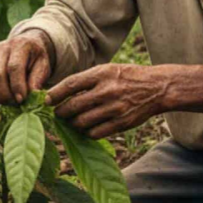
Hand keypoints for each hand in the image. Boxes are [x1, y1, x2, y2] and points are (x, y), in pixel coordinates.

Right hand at [0, 32, 52, 104]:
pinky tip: (4, 97)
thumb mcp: (43, 66)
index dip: (17, 85)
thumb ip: (37, 79)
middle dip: (5, 94)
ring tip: (12, 100)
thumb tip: (30, 95)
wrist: (26, 46)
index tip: (22, 99)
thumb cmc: (36, 58)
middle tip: (16, 103)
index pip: (14, 67)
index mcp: (19, 44)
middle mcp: (1, 48)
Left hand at [48, 64, 167, 138]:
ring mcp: (114, 108)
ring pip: (82, 122)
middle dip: (60, 112)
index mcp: (102, 74)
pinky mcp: (121, 123)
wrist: (157, 87)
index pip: (70, 85)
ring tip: (71, 121)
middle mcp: (107, 91)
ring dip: (72, 124)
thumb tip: (60, 92)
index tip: (46, 100)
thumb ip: (87, 79)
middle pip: (73, 106)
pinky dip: (86, 132)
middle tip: (58, 113)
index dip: (54, 94)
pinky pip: (95, 133)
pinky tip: (86, 128)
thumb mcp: (108, 70)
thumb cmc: (127, 77)